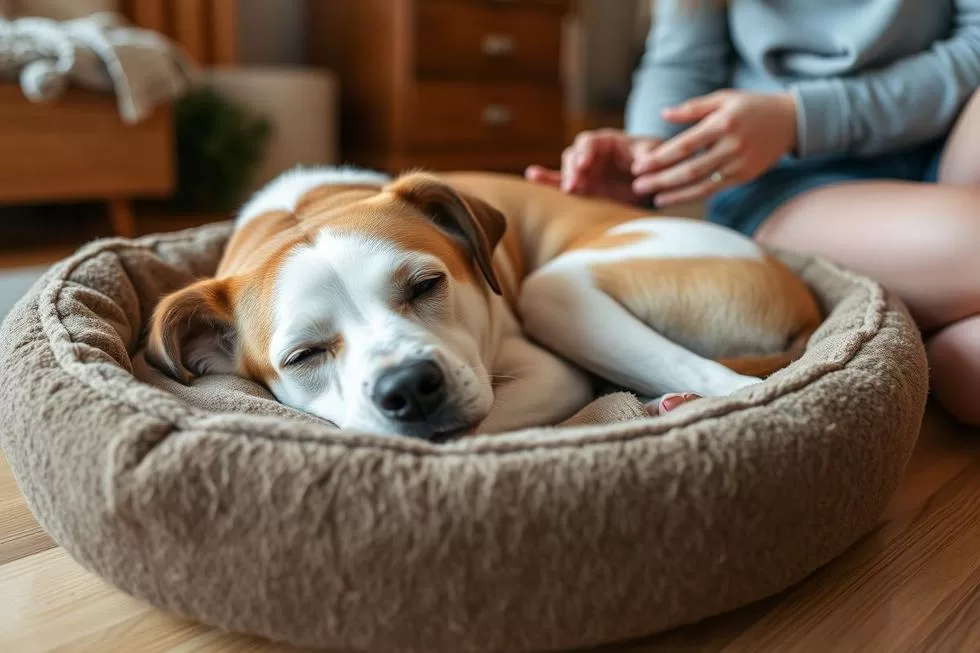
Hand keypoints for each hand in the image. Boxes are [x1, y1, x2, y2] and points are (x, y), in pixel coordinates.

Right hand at [526, 129, 660, 204]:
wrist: (650, 179)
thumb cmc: (651, 159)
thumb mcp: (653, 153)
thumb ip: (648, 155)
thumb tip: (641, 165)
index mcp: (605, 141)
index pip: (589, 142)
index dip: (585, 152)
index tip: (584, 164)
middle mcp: (590, 154)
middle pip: (573, 156)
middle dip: (572, 170)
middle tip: (574, 185)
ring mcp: (583, 171)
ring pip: (566, 170)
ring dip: (564, 180)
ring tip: (568, 190)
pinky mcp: (581, 186)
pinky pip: (560, 181)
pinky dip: (547, 181)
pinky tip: (533, 177)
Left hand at [632, 91, 797, 207]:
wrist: (791, 121)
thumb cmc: (750, 106)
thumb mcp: (723, 98)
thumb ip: (692, 108)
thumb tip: (663, 114)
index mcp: (723, 123)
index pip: (685, 145)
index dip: (660, 157)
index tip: (638, 165)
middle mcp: (732, 146)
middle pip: (690, 168)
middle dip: (661, 179)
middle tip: (637, 185)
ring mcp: (740, 164)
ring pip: (701, 184)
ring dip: (673, 193)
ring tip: (651, 198)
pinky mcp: (745, 176)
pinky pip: (713, 189)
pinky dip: (690, 196)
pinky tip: (671, 199)